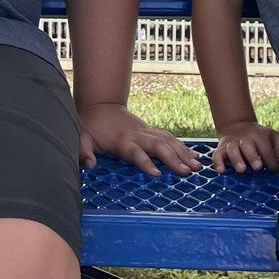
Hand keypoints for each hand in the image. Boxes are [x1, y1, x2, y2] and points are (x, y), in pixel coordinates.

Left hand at [77, 102, 201, 176]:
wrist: (100, 105)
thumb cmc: (90, 126)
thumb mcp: (82, 137)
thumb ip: (84, 151)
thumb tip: (89, 165)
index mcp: (122, 141)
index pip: (135, 153)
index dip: (145, 163)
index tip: (157, 174)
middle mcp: (138, 136)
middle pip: (158, 147)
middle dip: (174, 159)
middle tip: (187, 172)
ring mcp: (146, 132)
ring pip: (168, 141)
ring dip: (183, 154)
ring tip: (197, 167)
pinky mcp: (151, 131)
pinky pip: (170, 138)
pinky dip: (182, 147)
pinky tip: (194, 156)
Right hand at [212, 120, 278, 173]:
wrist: (237, 125)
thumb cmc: (258, 137)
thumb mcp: (272, 136)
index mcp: (258, 136)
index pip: (266, 149)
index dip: (272, 160)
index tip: (276, 170)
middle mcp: (244, 139)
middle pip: (247, 146)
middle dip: (252, 157)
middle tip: (257, 167)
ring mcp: (231, 144)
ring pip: (232, 150)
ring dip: (236, 160)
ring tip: (241, 170)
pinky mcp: (220, 149)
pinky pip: (216, 155)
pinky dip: (217, 162)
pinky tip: (221, 170)